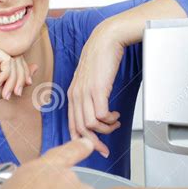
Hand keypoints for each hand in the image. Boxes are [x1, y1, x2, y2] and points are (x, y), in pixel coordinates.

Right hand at [0, 41, 36, 106]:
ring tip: (7, 92)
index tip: (21, 90)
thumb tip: (36, 66)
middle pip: (18, 58)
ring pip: (14, 59)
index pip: (18, 59)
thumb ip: (19, 76)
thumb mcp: (6, 86)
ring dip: (14, 79)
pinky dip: (7, 73)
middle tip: (17, 93)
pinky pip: (7, 59)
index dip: (24, 74)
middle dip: (20, 78)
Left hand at [67, 20, 122, 156]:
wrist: (106, 39)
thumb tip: (98, 114)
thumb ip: (90, 97)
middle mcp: (75, 95)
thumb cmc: (101, 58)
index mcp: (72, 95)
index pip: (72, 125)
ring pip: (90, 124)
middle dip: (93, 143)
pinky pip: (101, 115)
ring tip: (114, 123)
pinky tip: (115, 114)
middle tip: (105, 149)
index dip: (81, 140)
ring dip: (105, 129)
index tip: (92, 148)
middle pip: (80, 129)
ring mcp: (85, 93)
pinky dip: (109, 119)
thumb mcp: (90, 81)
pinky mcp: (97, 89)